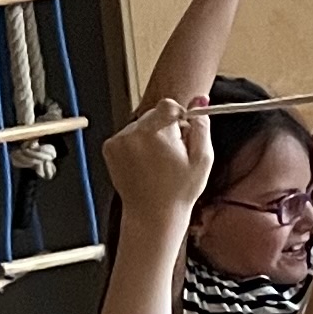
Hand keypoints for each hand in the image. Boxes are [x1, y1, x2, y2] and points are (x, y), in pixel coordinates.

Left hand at [103, 97, 214, 218]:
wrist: (152, 214)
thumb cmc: (179, 191)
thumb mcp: (203, 160)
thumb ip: (202, 127)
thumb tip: (200, 99)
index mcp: (156, 132)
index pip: (169, 105)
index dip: (180, 120)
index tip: (183, 137)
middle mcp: (133, 132)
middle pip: (154, 114)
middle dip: (165, 129)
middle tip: (172, 155)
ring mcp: (118, 140)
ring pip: (141, 125)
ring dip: (150, 137)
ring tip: (158, 163)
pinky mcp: (110, 148)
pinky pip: (128, 135)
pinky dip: (136, 145)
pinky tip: (145, 164)